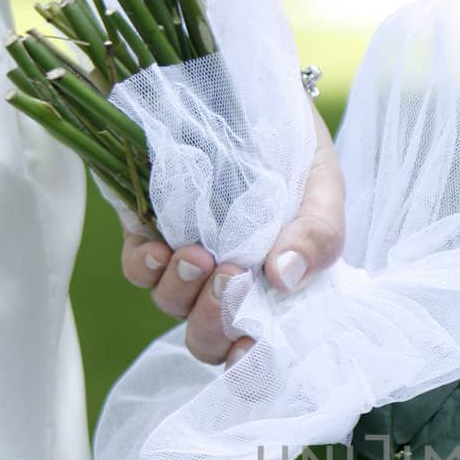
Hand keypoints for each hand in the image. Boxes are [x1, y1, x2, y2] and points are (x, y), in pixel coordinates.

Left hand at [121, 100, 345, 365]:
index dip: (251, 371)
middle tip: (232, 279)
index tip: (252, 352)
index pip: (258, 358)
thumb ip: (317, 235)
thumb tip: (283, 278)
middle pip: (207, 342)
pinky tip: (161, 246)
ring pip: (171, 307)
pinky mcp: (148, 230)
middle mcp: (228, 287)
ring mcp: (186, 262)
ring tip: (200, 253)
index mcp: (275, 292)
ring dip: (183, 291)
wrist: (253, 88)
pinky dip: (146, 264)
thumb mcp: (323, 188)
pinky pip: (136, 268)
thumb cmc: (297, 149)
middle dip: (215, 323)